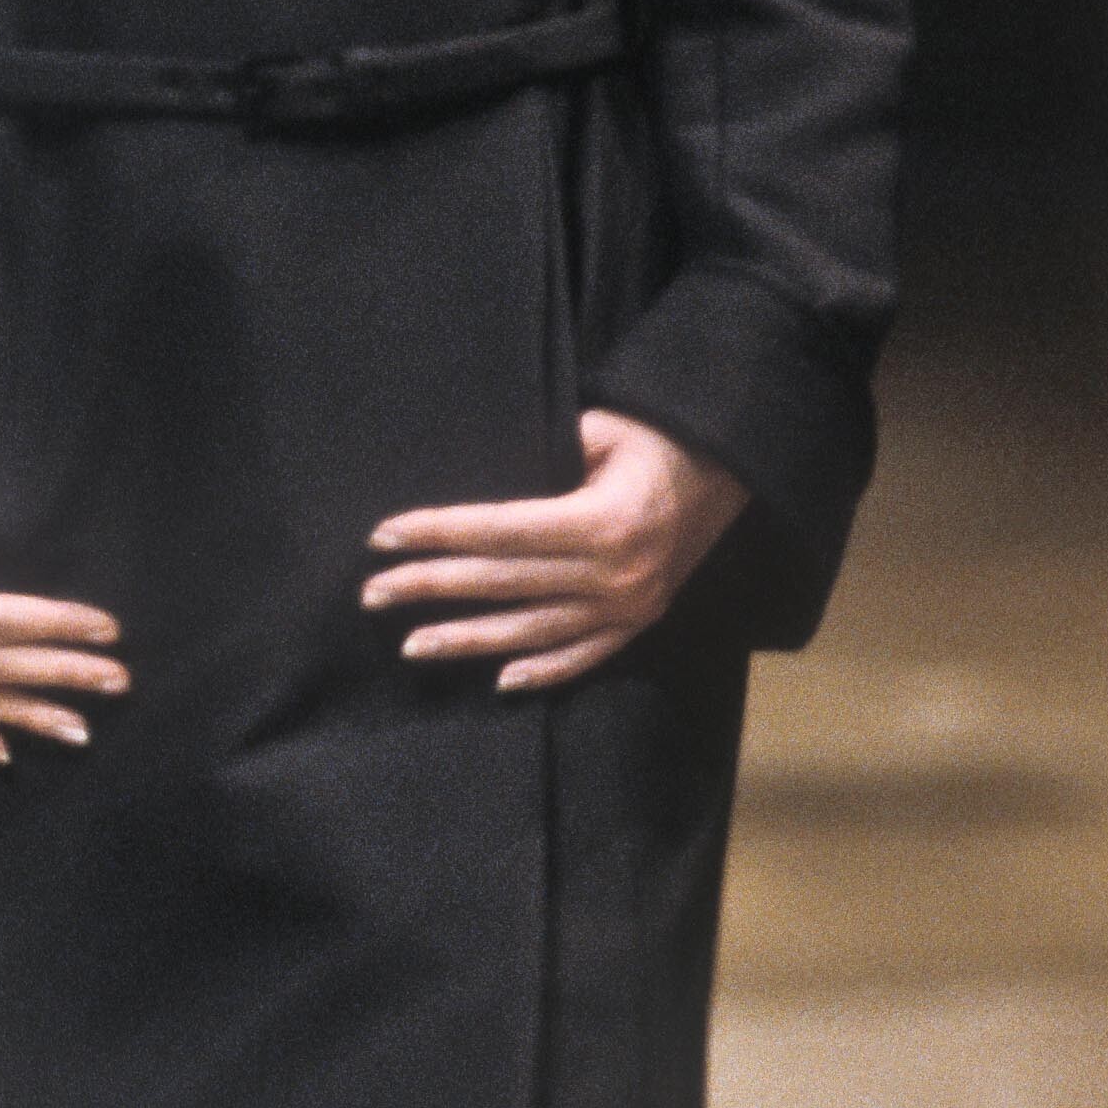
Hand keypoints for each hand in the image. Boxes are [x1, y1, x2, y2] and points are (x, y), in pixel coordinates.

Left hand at [363, 407, 747, 694]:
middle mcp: (613, 574)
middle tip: (372, 593)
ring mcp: (628, 606)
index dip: (437, 533)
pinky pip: (584, 656)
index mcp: (600, 522)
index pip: (498, 531)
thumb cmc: (662, 438)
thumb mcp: (606, 427)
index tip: (382, 537)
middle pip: (503, 584)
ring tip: (412, 644)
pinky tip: (499, 680)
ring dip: (468, 640)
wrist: (734, 469)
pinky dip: (542, 670)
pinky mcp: (641, 621)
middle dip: (431, 587)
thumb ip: (548, 454)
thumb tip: (491, 489)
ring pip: (532, 631)